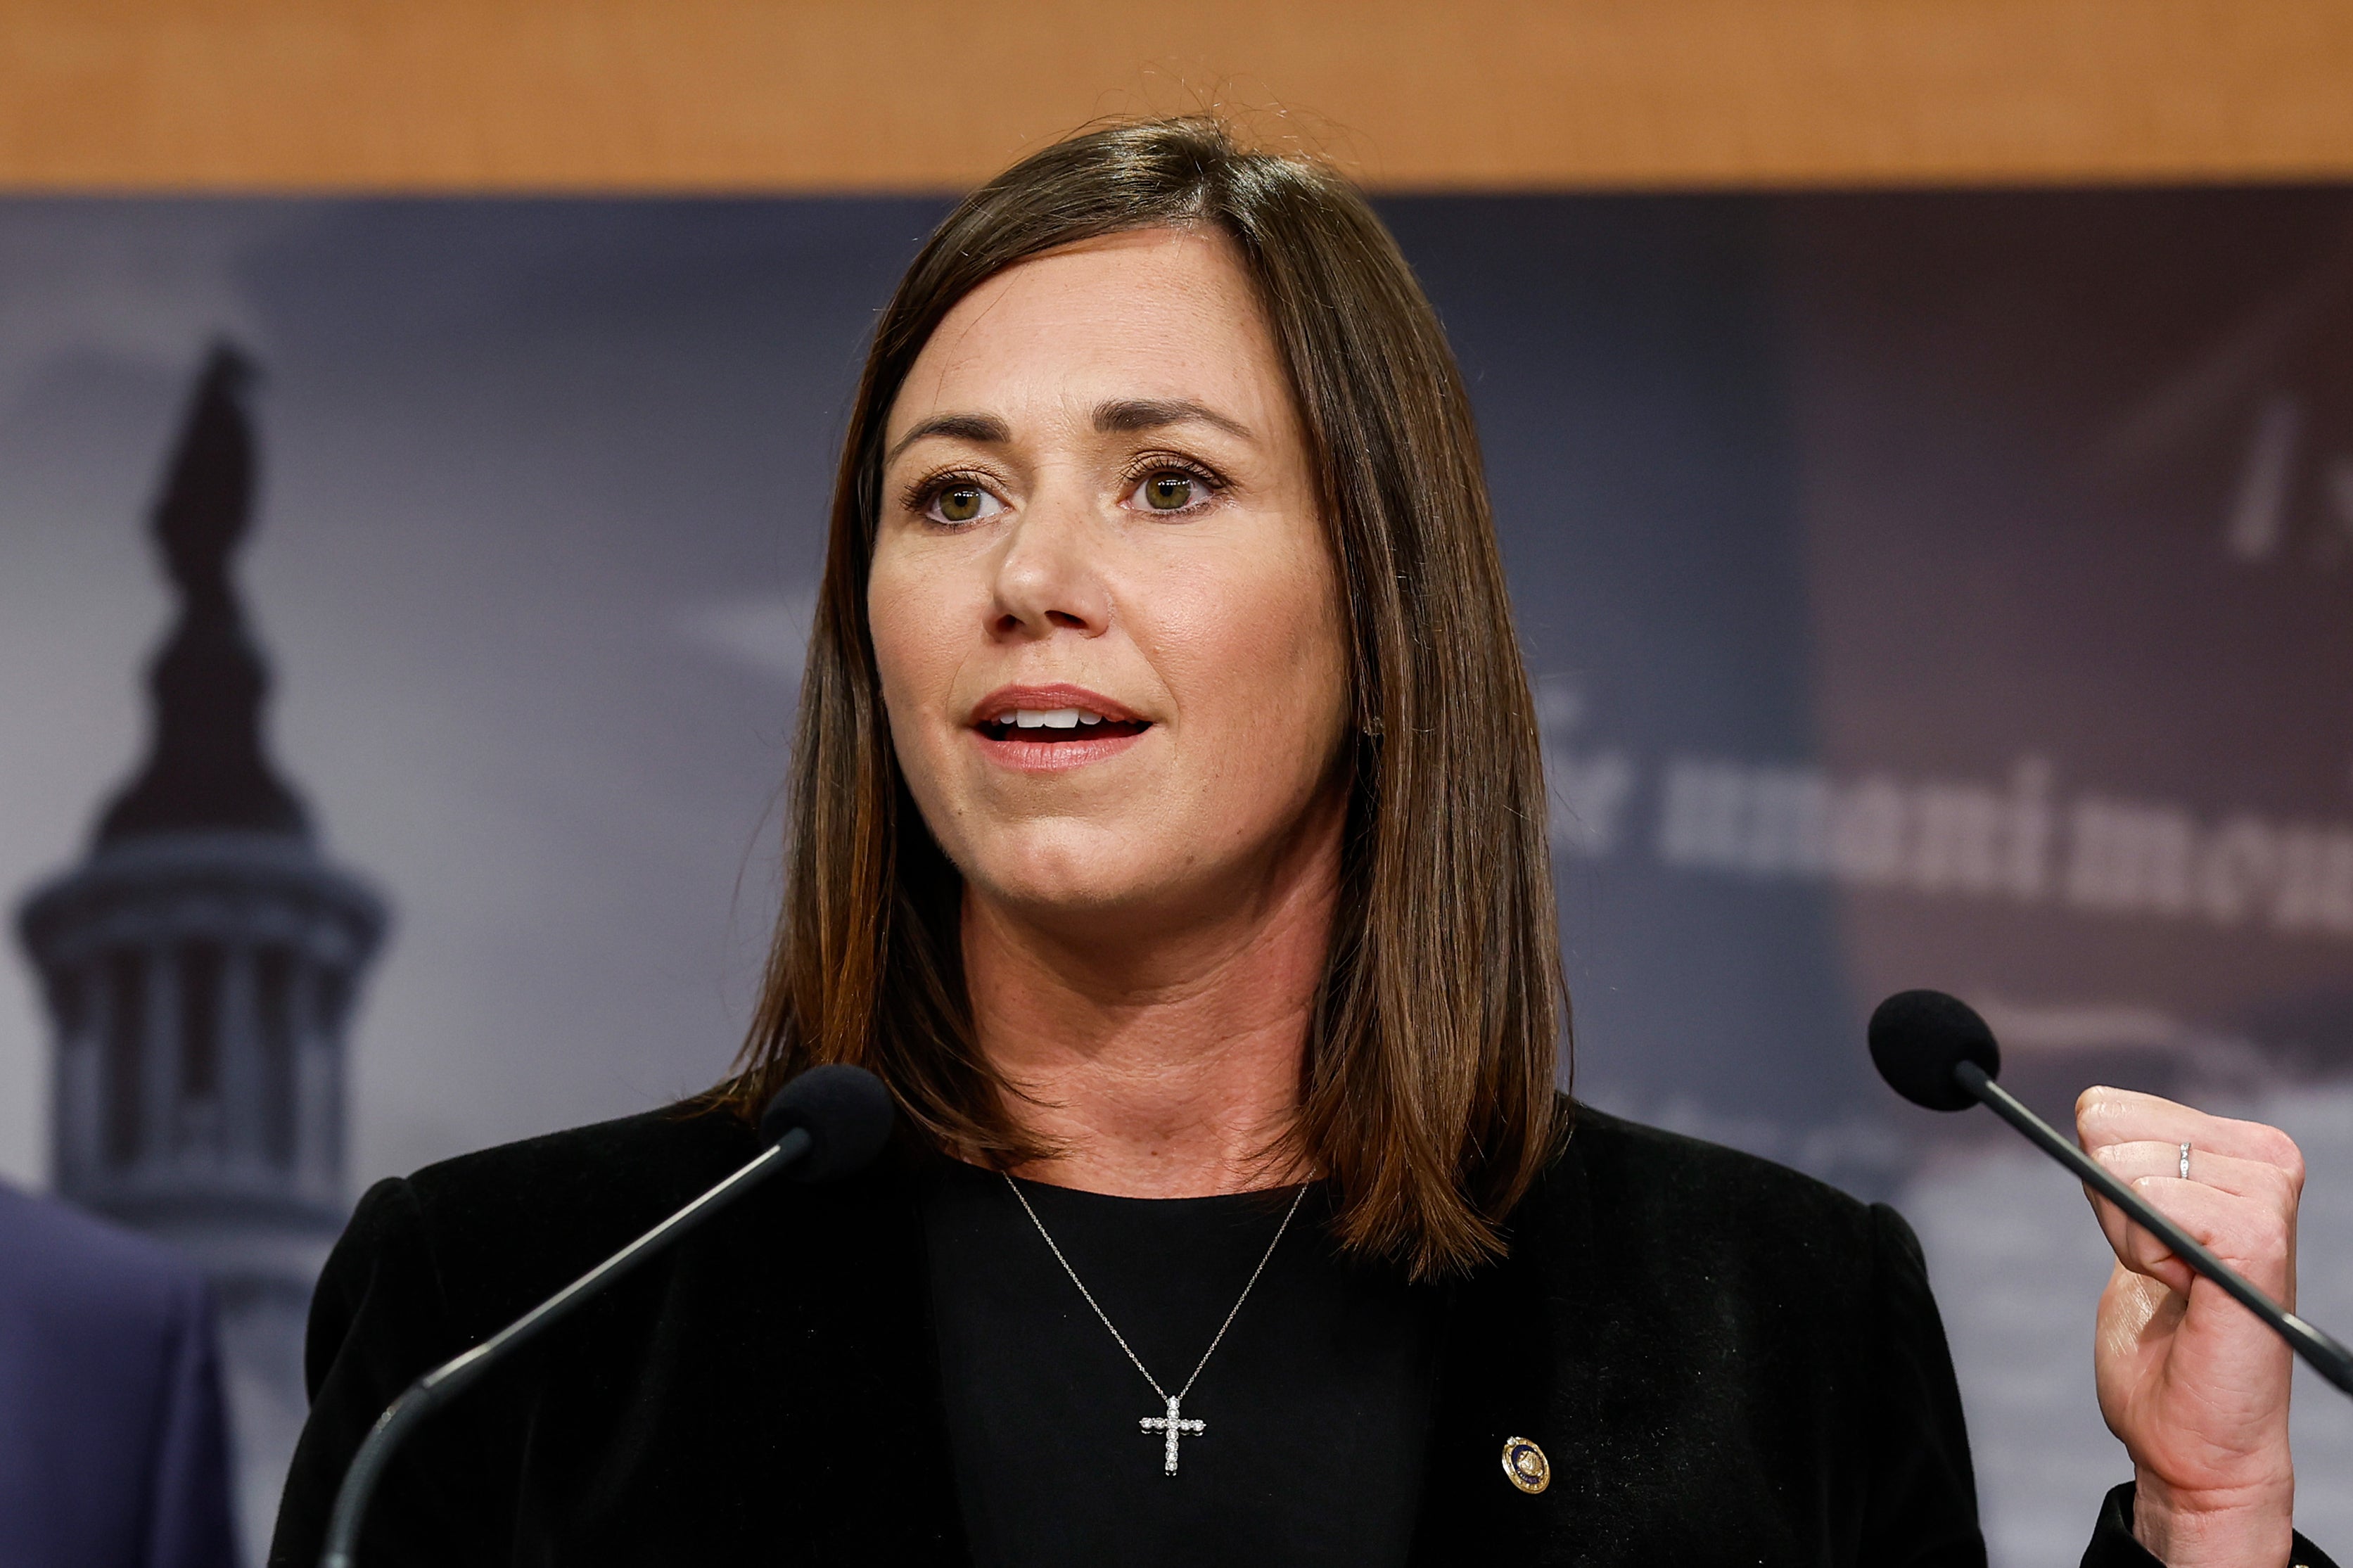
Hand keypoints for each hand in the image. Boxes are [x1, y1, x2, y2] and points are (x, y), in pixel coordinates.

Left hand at [2079, 1087, 2300, 1566]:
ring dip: (2128, 1236)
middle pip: (2110, 1128)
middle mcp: (2265, 1159)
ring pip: (2128, 1168)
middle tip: (2161, 1270)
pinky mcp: (2260, 1239)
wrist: (2190, 1435)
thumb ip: (2116, 1163)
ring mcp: (2268, 1196)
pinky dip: (2145, 1252)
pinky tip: (2184, 1292)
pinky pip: (2156, 1203)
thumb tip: (2090, 1105)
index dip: (2099, 1179)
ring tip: (2177, 1286)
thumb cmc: (2162, 1341)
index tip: (2145, 1240)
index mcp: (2238, 1148)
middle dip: (2110, 1205)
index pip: (2109, 1107)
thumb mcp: (2126, 1226)